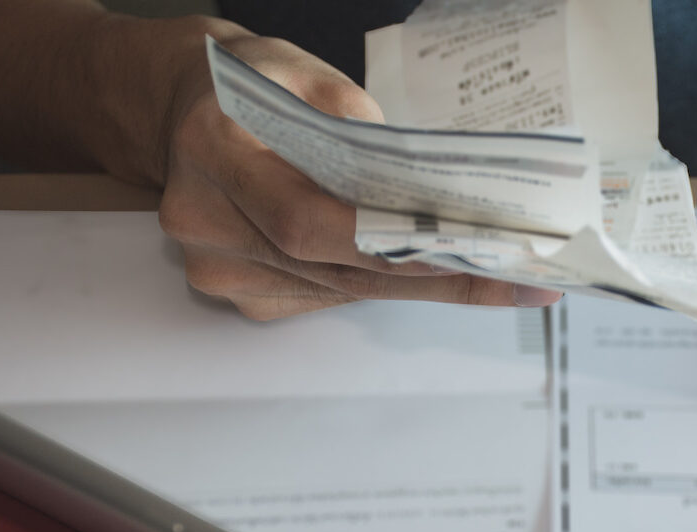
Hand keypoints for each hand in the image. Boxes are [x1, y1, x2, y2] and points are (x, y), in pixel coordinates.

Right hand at [154, 26, 559, 319]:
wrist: (179, 111)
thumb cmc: (244, 87)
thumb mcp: (301, 71)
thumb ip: (359, 124)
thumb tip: (430, 189)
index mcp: (213, 147)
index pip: (307, 220)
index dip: (389, 244)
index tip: (465, 250)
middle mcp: (205, 217)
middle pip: (334, 267)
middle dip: (434, 274)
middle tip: (516, 279)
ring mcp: (215, 265)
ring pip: (338, 290)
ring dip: (420, 286)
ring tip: (497, 279)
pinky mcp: (237, 292)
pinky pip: (324, 296)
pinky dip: (380, 285)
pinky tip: (434, 276)